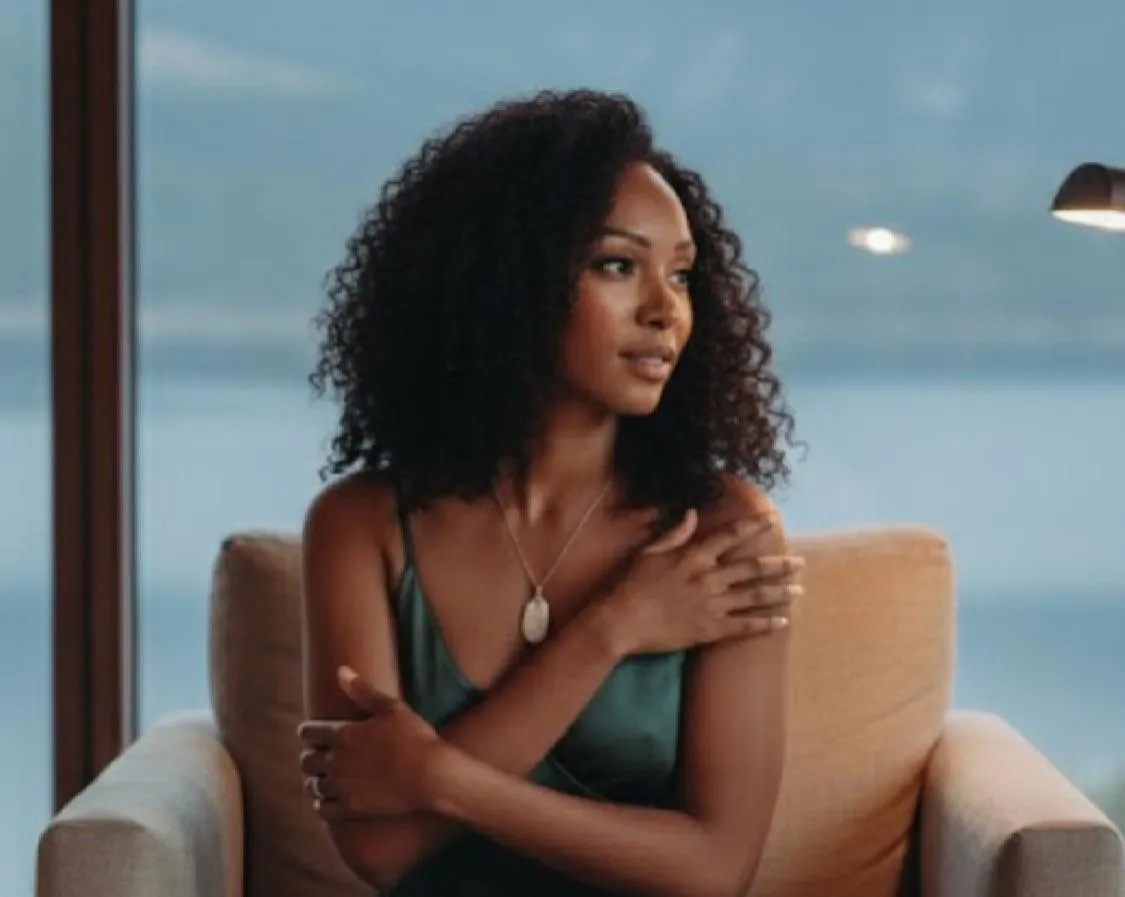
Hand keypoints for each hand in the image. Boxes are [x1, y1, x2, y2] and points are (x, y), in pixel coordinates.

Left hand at [297, 666, 449, 819]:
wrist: (431, 775)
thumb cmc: (414, 737)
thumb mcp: (391, 707)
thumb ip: (362, 690)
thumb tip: (340, 670)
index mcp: (342, 734)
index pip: (309, 732)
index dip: (307, 732)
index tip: (310, 733)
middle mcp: (336, 761)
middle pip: (307, 761)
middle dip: (310, 757)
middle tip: (317, 756)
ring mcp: (342, 786)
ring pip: (313, 786)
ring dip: (314, 781)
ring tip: (321, 780)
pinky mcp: (350, 807)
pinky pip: (323, 808)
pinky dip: (321, 804)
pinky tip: (325, 801)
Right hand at [599, 510, 803, 655]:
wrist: (622, 621)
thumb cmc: (631, 585)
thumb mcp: (650, 552)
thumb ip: (675, 533)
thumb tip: (691, 513)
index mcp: (694, 556)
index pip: (730, 536)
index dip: (753, 526)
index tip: (772, 520)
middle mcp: (709, 578)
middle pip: (752, 568)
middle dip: (780, 565)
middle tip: (801, 562)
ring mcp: (712, 605)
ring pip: (755, 596)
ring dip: (779, 592)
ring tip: (799, 589)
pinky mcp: (711, 629)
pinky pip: (745, 626)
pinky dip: (766, 623)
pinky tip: (783, 621)